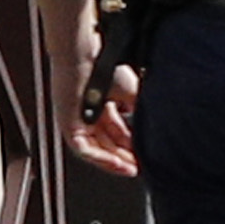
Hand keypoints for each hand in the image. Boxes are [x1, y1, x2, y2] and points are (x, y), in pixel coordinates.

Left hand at [47, 5, 140, 177]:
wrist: (84, 54)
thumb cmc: (103, 65)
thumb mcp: (131, 93)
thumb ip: (140, 111)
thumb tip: (157, 128)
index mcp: (100, 106)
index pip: (117, 132)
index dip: (132, 145)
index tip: (147, 155)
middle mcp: (87, 117)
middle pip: (107, 144)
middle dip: (125, 158)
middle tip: (142, 167)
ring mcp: (75, 122)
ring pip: (95, 151)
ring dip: (114, 162)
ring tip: (131, 169)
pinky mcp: (67, 126)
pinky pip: (83, 150)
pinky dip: (101, 158)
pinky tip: (117, 163)